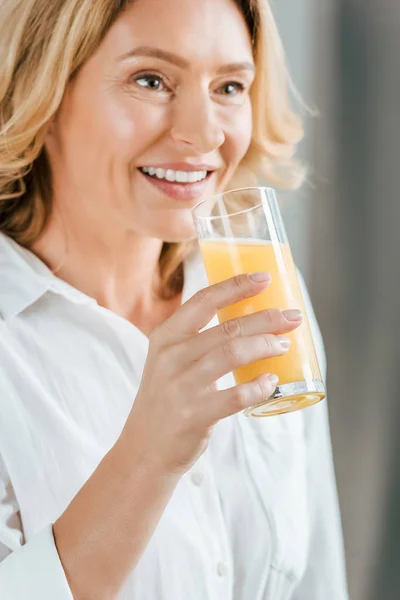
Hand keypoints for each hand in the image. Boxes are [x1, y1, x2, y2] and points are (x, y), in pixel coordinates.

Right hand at [125, 273, 302, 474]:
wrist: (144, 448)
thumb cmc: (166, 399)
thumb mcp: (168, 361)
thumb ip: (196, 341)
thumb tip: (248, 322)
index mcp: (166, 337)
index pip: (203, 300)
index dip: (236, 286)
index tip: (264, 278)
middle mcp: (171, 357)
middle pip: (227, 327)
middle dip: (266, 318)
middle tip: (292, 317)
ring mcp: (181, 386)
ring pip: (233, 354)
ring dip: (266, 346)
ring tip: (284, 345)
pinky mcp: (194, 414)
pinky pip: (235, 395)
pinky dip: (259, 387)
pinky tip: (272, 382)